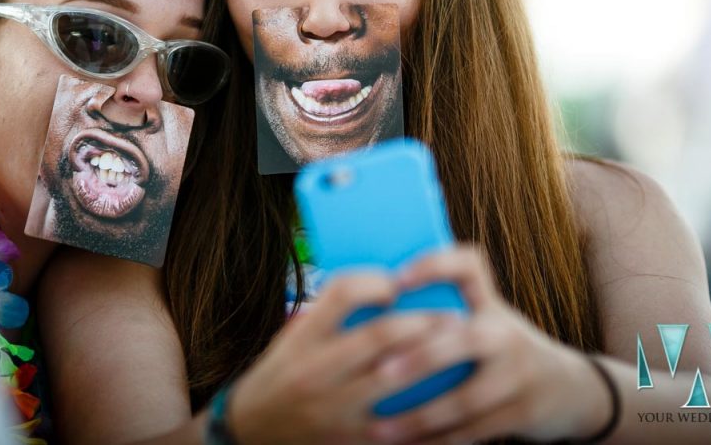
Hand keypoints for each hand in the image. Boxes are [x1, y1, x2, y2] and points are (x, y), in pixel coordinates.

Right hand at [228, 270, 455, 444]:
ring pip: (395, 379)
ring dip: (432, 360)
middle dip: (423, 321)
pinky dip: (427, 412)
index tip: (398, 283)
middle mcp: (315, 371)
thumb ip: (331, 317)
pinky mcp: (351, 442)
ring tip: (458, 348)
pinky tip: (449, 400)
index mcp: (303, 338)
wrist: (252, 431)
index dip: (376, 282)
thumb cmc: (282, 374)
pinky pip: (399, 426)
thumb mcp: (294, 339)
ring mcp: (334, 410)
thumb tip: (389, 290)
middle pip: (379, 335)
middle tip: (454, 315)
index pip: (342, 293)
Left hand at [365, 246, 612, 444]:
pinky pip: (473, 431)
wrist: (568, 388)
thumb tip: (359, 317)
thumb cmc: (500, 349)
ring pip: (465, 399)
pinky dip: (437, 442)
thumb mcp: (483, 320)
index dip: (434, 266)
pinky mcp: (523, 412)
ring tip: (379, 429)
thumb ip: (438, 315)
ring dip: (420, 417)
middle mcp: (506, 332)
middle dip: (421, 357)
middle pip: (464, 339)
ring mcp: (518, 374)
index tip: (397, 278)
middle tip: (381, 371)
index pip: (468, 265)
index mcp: (489, 303)